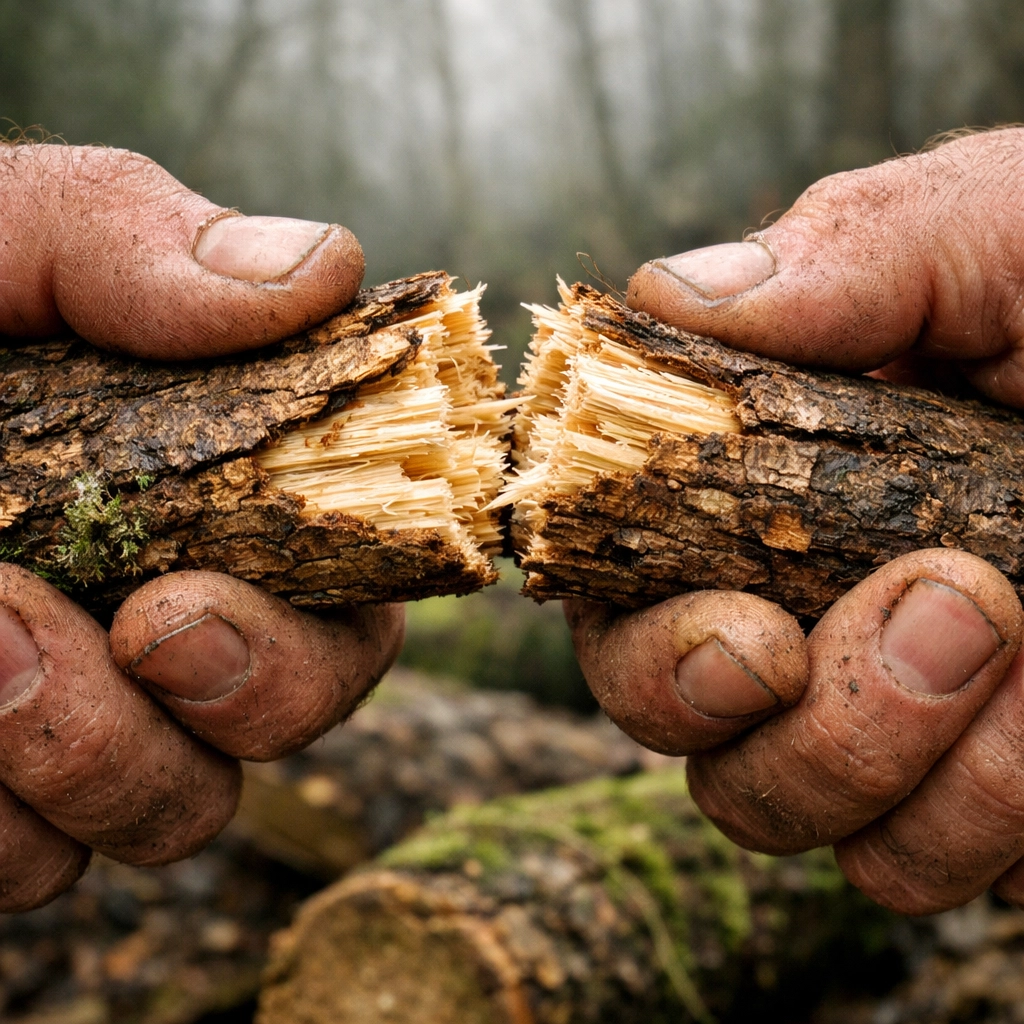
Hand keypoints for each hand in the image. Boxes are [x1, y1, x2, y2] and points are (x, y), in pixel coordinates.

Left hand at [0, 143, 402, 909]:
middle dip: (253, 692)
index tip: (200, 588)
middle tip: (146, 625)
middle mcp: (165, 613)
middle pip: (298, 709)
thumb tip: (322, 263)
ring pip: (179, 809)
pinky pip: (40, 871)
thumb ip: (126, 232)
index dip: (334, 612)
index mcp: (204, 488)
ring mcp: (80, 719)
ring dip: (97, 756)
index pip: (349, 578)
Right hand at [569, 127, 1023, 914]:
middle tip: (922, 609)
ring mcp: (877, 705)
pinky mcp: (965, 791)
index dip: (643, 643)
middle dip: (759, 713)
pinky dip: (985, 809)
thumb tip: (666, 294)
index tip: (747, 638)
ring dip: (884, 748)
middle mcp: (791, 602)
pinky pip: (911, 864)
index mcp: (760, 482)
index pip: (622, 591)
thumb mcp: (1000, 234)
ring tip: (1012, 620)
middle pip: (673, 725)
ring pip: (773, 809)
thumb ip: (846, 253)